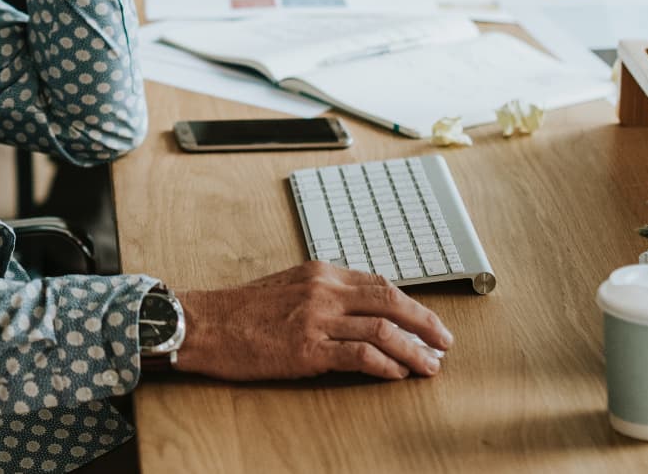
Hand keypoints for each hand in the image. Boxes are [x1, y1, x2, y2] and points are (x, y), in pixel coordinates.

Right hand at [173, 261, 451, 381]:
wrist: (202, 324)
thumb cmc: (239, 311)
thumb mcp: (286, 287)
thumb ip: (321, 293)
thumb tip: (358, 311)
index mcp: (320, 272)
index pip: (379, 284)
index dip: (410, 304)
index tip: (427, 321)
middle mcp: (323, 290)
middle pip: (390, 302)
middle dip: (425, 323)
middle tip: (444, 342)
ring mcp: (316, 319)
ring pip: (382, 331)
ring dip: (414, 350)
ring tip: (430, 365)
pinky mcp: (307, 349)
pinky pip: (360, 356)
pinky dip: (385, 366)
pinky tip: (396, 375)